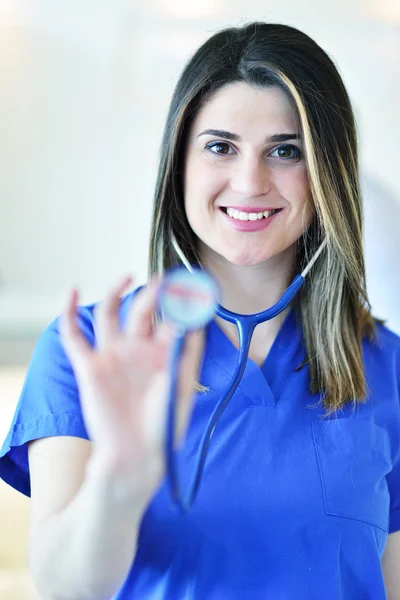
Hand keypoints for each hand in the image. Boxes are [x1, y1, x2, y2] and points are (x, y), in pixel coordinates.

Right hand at [59, 276, 203, 488]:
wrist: (138, 454)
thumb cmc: (165, 424)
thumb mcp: (183, 384)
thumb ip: (187, 352)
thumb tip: (193, 318)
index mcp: (162, 354)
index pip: (169, 318)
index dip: (179, 302)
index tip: (191, 286)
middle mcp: (137, 351)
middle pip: (141, 311)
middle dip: (152, 293)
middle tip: (164, 279)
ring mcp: (113, 357)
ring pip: (109, 315)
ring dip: (116, 292)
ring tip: (129, 276)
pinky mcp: (90, 368)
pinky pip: (74, 337)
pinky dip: (68, 313)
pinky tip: (72, 292)